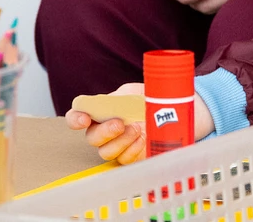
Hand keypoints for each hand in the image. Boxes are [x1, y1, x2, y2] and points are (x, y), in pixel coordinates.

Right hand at [64, 82, 214, 162]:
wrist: (177, 109)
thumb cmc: (151, 98)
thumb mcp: (131, 92)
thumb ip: (116, 99)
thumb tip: (103, 104)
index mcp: (100, 112)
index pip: (77, 116)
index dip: (75, 119)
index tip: (84, 118)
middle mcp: (105, 131)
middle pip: (92, 139)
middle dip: (105, 132)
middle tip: (120, 123)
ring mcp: (119, 145)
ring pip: (107, 153)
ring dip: (121, 141)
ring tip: (138, 129)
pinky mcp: (133, 156)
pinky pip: (126, 159)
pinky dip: (134, 149)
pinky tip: (143, 139)